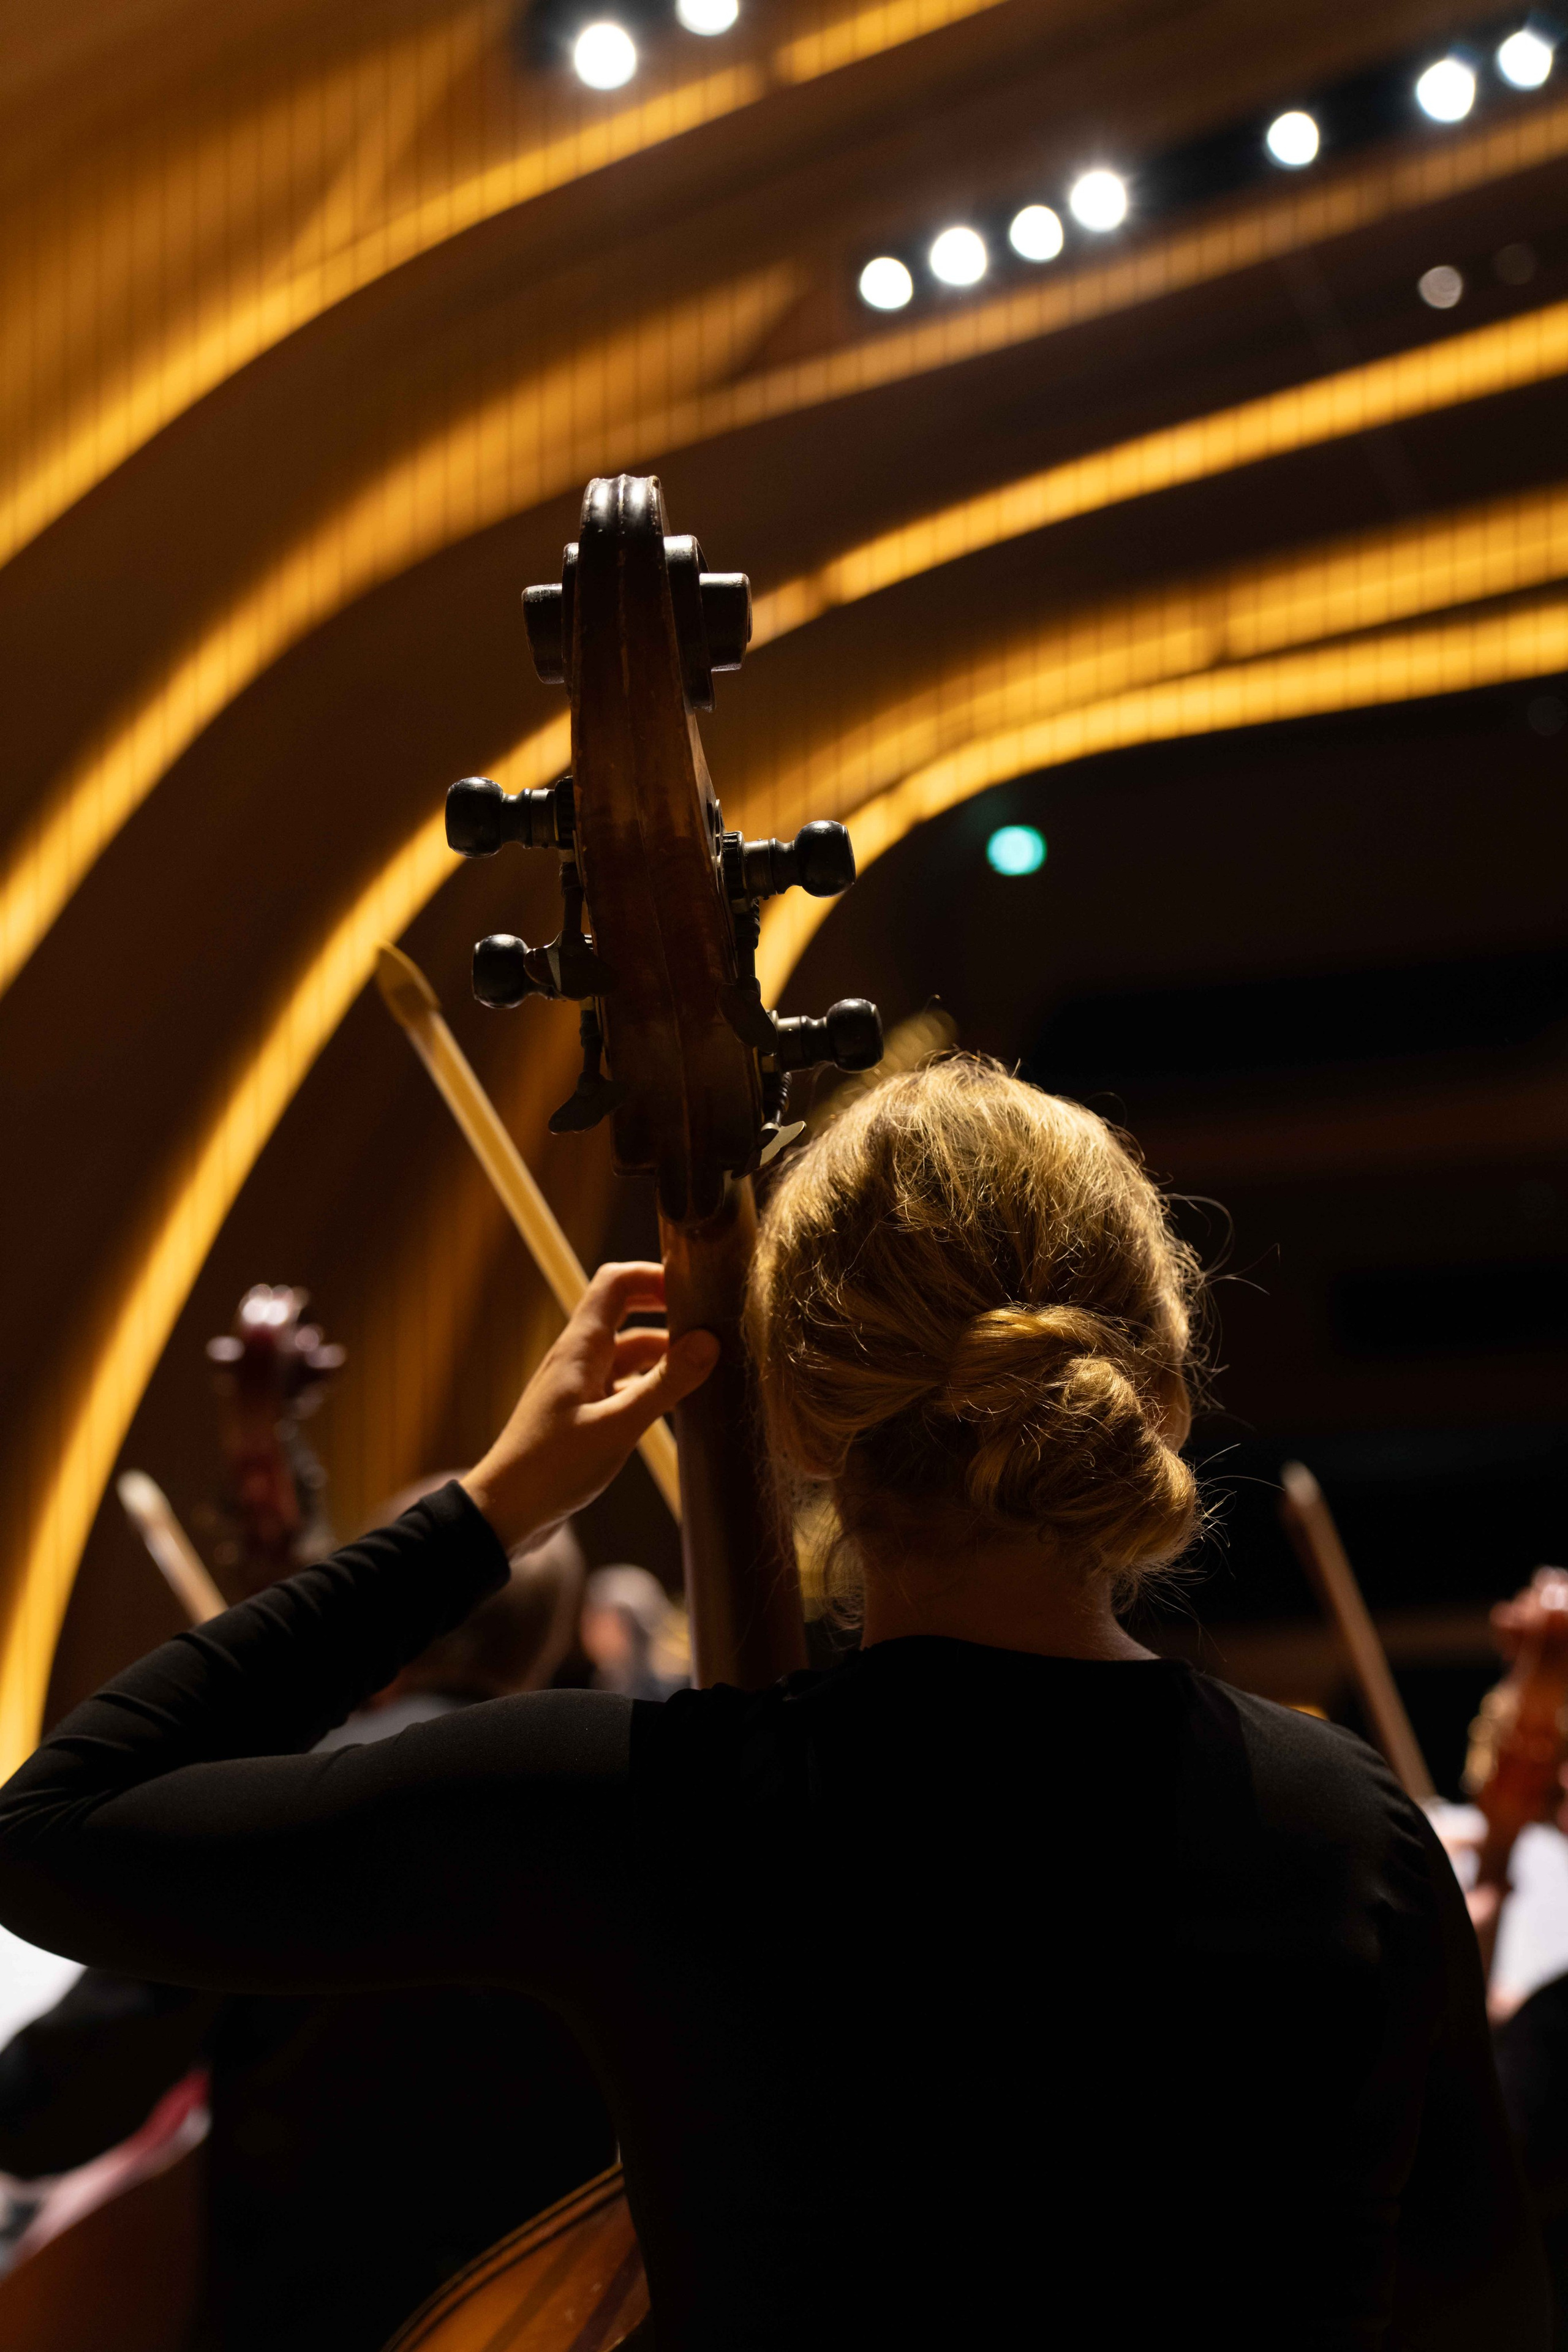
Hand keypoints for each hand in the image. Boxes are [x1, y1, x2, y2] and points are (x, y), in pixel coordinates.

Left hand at [461, 1262, 716, 1550]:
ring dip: (664, 1356)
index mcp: (580, 1348)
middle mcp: (579, 1359)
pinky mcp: (583, 1415)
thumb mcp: (617, 1427)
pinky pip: (623, 1387)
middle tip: (710, 1326)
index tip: (694, 1287)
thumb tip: (708, 1342)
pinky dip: (651, 1388)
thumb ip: (663, 1385)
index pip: (616, 1283)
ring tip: (708, 1369)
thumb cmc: (551, 1468)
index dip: (653, 1275)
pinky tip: (677, 1406)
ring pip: (629, 1355)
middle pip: (626, 1314)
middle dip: (667, 1313)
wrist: (504, 1512)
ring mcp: (580, 1387)